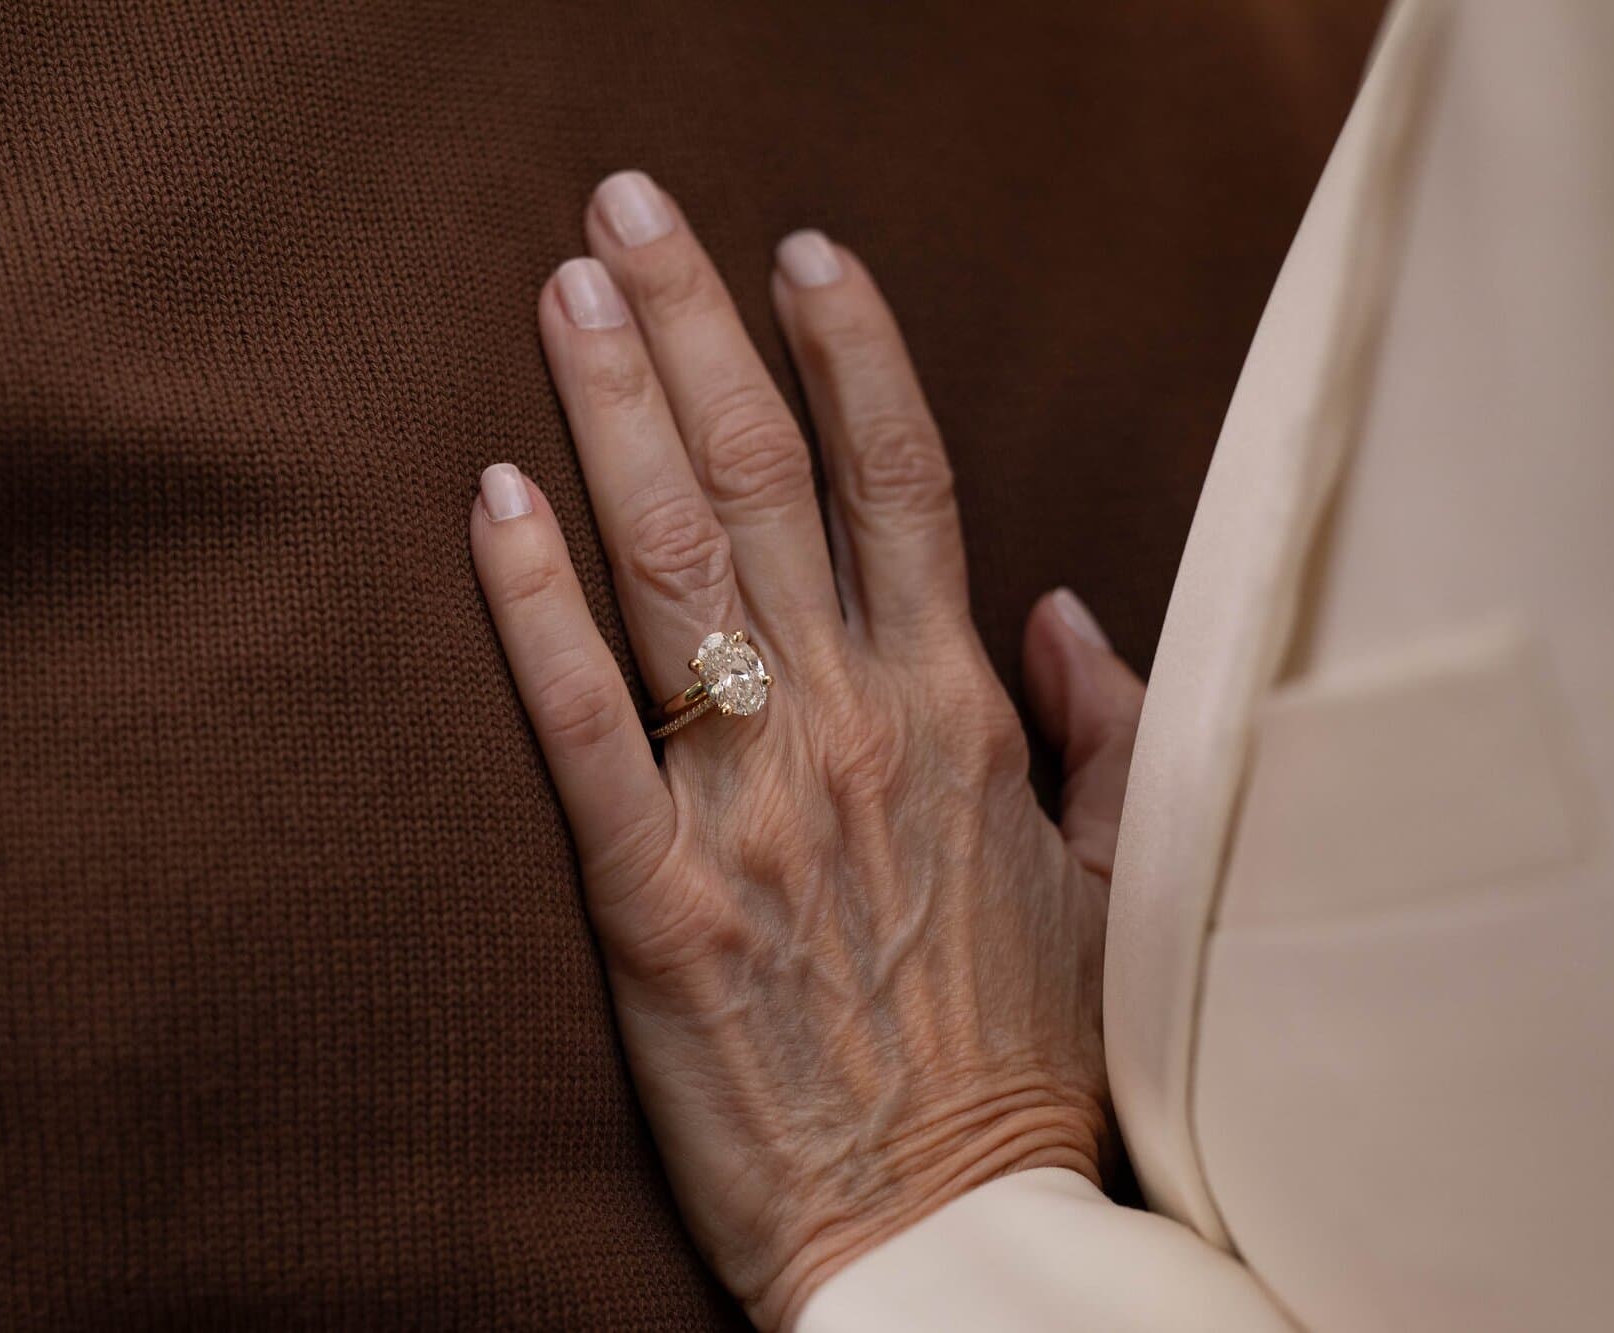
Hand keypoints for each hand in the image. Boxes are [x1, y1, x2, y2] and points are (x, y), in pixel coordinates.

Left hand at [469, 171, 1145, 1330]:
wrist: (954, 1234)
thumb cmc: (1033, 1058)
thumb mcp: (1127, 881)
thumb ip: (1105, 727)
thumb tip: (1060, 602)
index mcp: (959, 714)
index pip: (904, 483)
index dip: (849, 352)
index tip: (802, 252)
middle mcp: (851, 728)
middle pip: (764, 484)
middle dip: (694, 328)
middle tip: (625, 211)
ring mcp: (747, 809)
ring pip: (671, 569)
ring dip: (611, 415)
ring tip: (560, 297)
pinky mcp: (653, 903)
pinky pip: (581, 727)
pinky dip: (531, 606)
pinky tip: (487, 502)